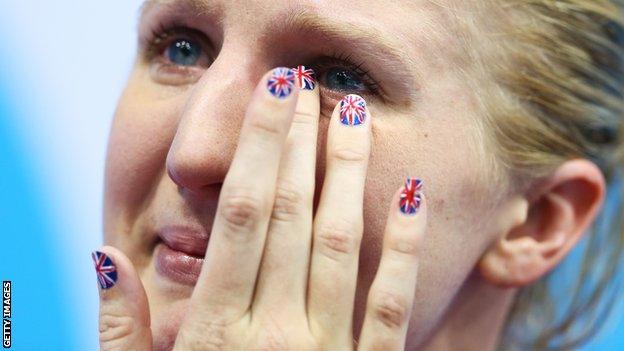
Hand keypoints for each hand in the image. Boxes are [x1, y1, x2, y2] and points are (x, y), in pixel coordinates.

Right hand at [93, 66, 426, 349]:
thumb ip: (120, 332)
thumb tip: (106, 257)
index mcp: (214, 333)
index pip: (240, 215)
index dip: (255, 147)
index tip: (268, 94)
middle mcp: (274, 334)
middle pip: (287, 214)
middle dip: (295, 142)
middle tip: (303, 82)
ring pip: (339, 243)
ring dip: (345, 174)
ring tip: (350, 116)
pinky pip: (395, 302)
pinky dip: (404, 245)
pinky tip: (411, 193)